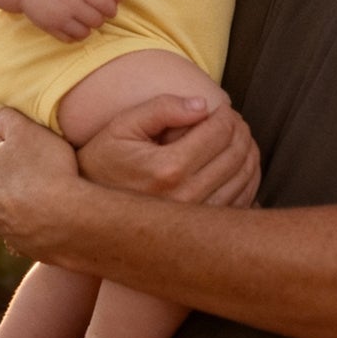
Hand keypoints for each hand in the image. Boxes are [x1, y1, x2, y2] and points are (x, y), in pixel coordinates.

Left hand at [0, 108, 84, 259]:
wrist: (66, 217)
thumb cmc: (45, 167)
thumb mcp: (26, 128)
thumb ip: (4, 117)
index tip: (6, 144)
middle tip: (19, 168)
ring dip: (6, 202)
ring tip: (33, 192)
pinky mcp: (16, 244)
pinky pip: (15, 230)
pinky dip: (24, 222)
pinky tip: (44, 213)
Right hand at [20, 0, 120, 40]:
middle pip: (106, 13)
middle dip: (106, 13)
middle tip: (100, 10)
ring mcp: (64, 11)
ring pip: (93, 27)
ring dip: (93, 23)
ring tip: (87, 17)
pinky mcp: (53, 25)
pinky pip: (76, 37)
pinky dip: (79, 33)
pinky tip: (75, 24)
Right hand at [77, 94, 260, 207]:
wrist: (87, 217)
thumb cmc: (103, 163)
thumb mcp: (122, 127)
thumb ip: (162, 108)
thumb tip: (203, 104)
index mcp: (168, 169)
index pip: (220, 131)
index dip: (226, 113)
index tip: (220, 107)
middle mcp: (186, 199)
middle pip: (237, 153)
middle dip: (240, 129)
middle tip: (232, 120)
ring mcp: (195, 221)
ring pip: (245, 178)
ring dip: (249, 152)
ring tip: (236, 138)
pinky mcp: (200, 234)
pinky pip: (242, 201)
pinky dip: (248, 179)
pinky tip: (238, 165)